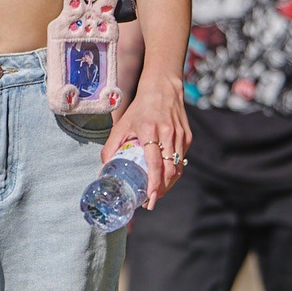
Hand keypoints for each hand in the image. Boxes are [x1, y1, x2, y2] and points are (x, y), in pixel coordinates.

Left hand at [104, 76, 193, 206]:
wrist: (163, 88)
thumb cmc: (140, 108)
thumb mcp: (122, 125)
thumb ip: (111, 146)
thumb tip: (104, 168)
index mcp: (150, 131)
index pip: (155, 164)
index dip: (153, 184)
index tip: (149, 198)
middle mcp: (168, 133)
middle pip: (170, 171)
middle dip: (162, 190)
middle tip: (151, 201)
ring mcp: (180, 135)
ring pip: (178, 168)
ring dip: (168, 184)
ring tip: (157, 192)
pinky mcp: (187, 136)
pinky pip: (181, 159)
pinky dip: (173, 171)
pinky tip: (164, 177)